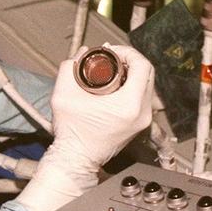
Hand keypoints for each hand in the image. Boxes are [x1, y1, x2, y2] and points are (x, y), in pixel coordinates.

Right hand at [15, 45, 154, 210]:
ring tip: (113, 68)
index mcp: (129, 105)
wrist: (76, 159)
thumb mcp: (63, 94)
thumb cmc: (71, 132)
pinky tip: (117, 83)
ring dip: (133, 72)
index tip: (111, 51)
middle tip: (112, 57)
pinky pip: (143, 97)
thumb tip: (84, 51)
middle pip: (148, 73)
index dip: (128, 52)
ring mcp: (143, 120)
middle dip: (131, 60)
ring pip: (148, 85)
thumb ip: (70, 66)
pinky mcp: (140, 125)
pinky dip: (133, 86)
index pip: (142, 66)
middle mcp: (142, 113)